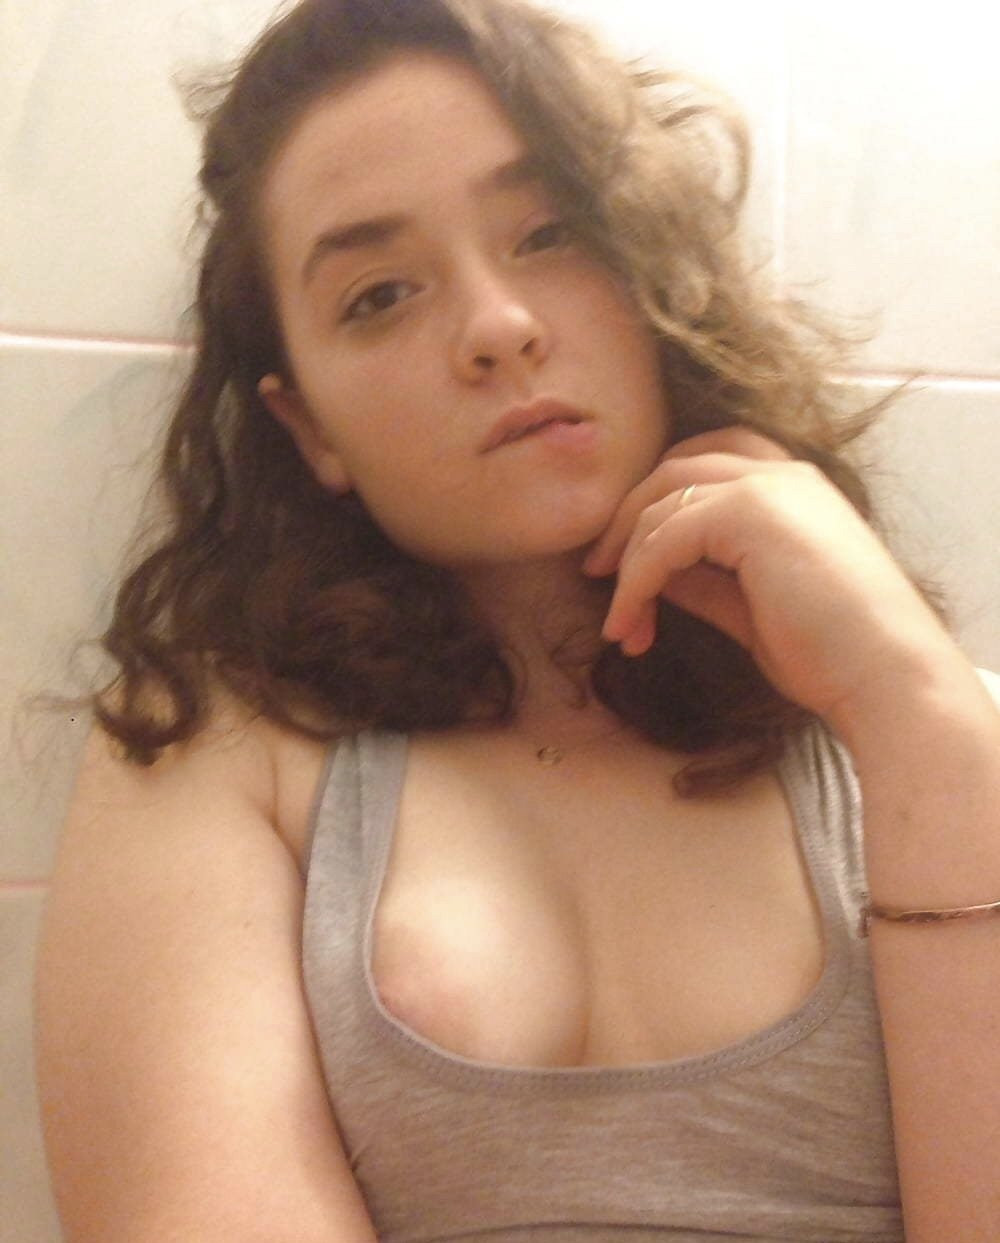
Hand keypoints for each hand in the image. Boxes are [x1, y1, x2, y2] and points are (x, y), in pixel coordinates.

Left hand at [583, 429, 953, 723]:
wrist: (884, 677)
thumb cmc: (830, 654)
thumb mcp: (748, 607)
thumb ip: (702, 578)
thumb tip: (650, 572)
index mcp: (792, 488)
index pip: (705, 464)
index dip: (655, 501)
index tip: (621, 558)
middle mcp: (782, 474)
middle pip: (674, 469)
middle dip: (626, 520)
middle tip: (595, 574)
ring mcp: (769, 486)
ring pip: (663, 501)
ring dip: (627, 563)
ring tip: (620, 625)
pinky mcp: (752, 512)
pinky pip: (666, 537)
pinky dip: (635, 581)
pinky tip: (629, 625)